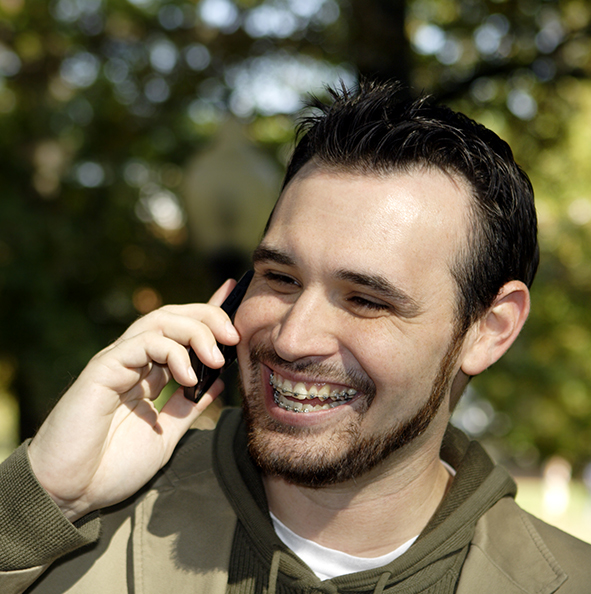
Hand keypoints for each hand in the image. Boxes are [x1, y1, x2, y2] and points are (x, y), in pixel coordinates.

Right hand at [27, 280, 238, 521]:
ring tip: (216, 357)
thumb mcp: (166, 433)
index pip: (181, 331)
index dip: (207, 312)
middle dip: (208, 317)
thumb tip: (218, 383)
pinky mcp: (103, 369)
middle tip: (234, 336)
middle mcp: (135, 361)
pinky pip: (141, 344)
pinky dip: (171, 352)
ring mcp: (118, 362)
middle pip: (173, 316)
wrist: (70, 492)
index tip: (232, 295)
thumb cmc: (112, 466)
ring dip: (195, 331)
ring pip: (159, 321)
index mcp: (150, 373)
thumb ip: (188, 407)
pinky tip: (188, 376)